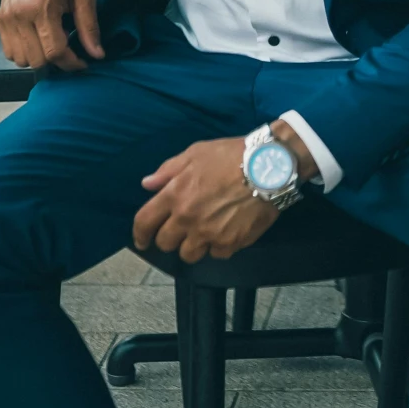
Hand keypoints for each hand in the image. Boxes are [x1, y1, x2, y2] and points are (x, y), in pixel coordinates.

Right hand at [0, 0, 102, 71]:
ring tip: (52, 39)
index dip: (72, 63)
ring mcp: (8, 17)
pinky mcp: (1, 17)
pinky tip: (37, 37)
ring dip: (38, 57)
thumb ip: (89, 26)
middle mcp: (21, 15)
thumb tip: (96, 53)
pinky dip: (23, 51)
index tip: (82, 62)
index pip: (55, 52)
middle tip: (69, 47)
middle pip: (37, 60)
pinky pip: (8, 49)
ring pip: (20, 59)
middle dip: (57, 60)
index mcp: (42, 7)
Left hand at [132, 121, 318, 264]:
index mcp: (175, 195)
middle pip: (165, 243)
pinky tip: (225, 233)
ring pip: (189, 254)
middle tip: (179, 232)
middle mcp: (187, 219)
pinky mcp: (230, 243)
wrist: (269, 167)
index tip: (142, 241)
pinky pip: (216, 254)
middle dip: (168, 239)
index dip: (139, 235)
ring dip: (192, 246)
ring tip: (203, 234)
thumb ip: (168, 170)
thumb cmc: (230, 155)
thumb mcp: (195, 153)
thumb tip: (147, 184)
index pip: (145, 222)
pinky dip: (218, 246)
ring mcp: (209, 234)